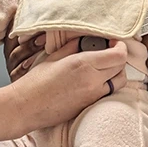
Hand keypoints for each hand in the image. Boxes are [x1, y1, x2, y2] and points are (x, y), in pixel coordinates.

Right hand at [0, 39, 127, 141]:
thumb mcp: (54, 56)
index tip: (113, 41)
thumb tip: (83, 39)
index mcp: (84, 64)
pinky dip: (106, 84)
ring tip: (102, 66)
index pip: (118, 55)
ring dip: (115, 72)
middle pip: (121, 68)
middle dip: (118, 57)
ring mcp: (93, 96)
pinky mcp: (89, 106)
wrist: (26, 107)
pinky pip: (107, 93)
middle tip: (108, 51)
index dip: (120, 46)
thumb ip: (73, 46)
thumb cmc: (36, 81)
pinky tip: (93, 79)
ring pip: (118, 82)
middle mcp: (93, 80)